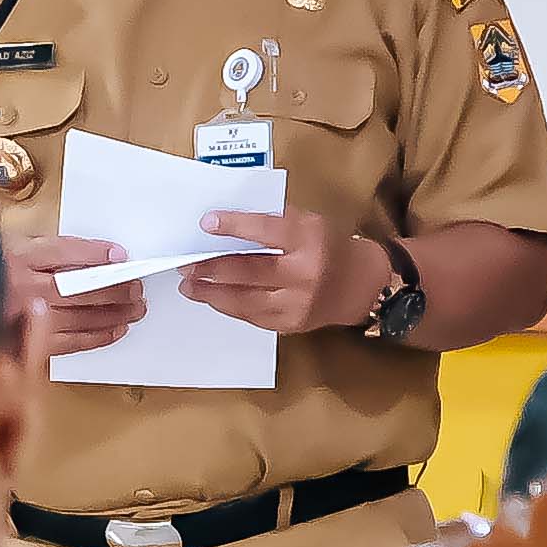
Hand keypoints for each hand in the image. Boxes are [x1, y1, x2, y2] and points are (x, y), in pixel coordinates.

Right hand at [11, 231, 149, 362]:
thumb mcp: (10, 244)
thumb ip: (48, 248)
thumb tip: (101, 256)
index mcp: (14, 255)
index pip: (64, 252)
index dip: (96, 254)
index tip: (121, 256)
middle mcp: (17, 286)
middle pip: (77, 288)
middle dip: (113, 289)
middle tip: (136, 289)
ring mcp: (19, 318)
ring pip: (76, 318)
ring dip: (111, 315)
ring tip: (135, 310)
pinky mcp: (20, 344)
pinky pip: (66, 343)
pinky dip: (94, 338)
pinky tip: (114, 331)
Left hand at [183, 207, 378, 335]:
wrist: (361, 285)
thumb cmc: (328, 246)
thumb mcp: (308, 222)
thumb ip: (273, 223)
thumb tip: (225, 226)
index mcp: (309, 239)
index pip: (265, 231)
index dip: (233, 226)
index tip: (206, 223)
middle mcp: (304, 273)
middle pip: (248, 270)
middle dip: (211, 267)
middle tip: (186, 264)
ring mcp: (297, 303)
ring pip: (244, 299)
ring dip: (211, 292)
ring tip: (189, 285)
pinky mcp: (290, 323)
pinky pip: (251, 316)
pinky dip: (228, 306)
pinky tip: (212, 297)